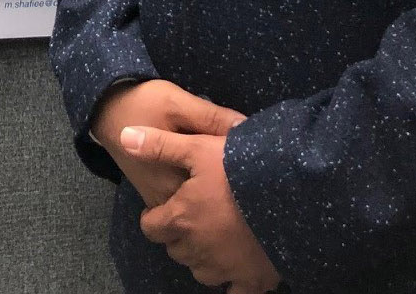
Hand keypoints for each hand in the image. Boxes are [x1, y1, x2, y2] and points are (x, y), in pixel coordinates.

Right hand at [90, 79, 245, 207]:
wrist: (105, 109)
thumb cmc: (143, 103)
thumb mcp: (178, 103)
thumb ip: (211, 117)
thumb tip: (246, 128)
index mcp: (177, 177)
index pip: (219, 184)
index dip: (238, 173)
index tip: (251, 158)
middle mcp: (168, 196)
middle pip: (208, 196)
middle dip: (227, 181)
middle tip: (243, 161)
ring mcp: (160, 198)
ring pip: (196, 199)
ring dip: (212, 185)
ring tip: (230, 167)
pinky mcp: (155, 193)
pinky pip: (183, 196)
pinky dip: (197, 186)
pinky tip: (208, 171)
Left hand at [122, 125, 281, 293]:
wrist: (290, 192)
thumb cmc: (239, 167)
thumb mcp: (197, 147)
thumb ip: (159, 146)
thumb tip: (125, 137)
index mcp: (181, 219)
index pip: (151, 228)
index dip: (154, 217)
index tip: (162, 208)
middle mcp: (198, 249)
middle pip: (176, 249)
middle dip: (178, 234)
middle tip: (192, 215)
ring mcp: (225, 268)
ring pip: (200, 270)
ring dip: (201, 256)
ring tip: (213, 235)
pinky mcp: (252, 280)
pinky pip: (233, 292)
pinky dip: (231, 283)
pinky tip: (236, 269)